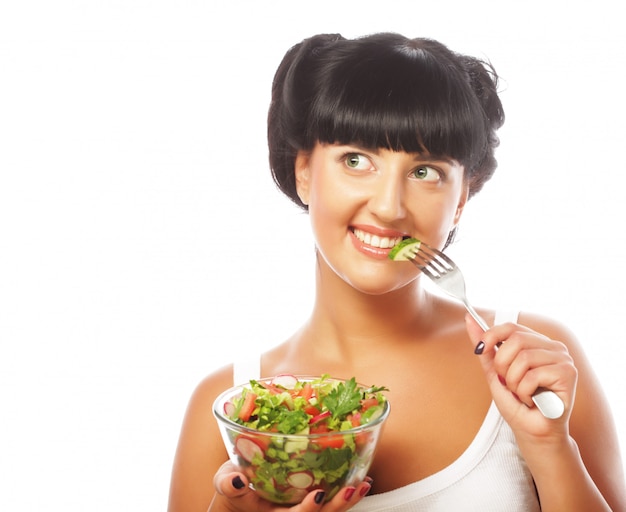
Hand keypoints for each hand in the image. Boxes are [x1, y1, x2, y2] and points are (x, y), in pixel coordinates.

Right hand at [210, 461, 371, 511]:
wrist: (239, 489)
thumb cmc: (234, 485)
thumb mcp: (225, 483)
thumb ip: (228, 483)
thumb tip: (237, 480)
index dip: (307, 510)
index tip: (317, 495)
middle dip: (337, 506)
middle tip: (351, 489)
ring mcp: (304, 507)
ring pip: (331, 511)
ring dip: (348, 500)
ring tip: (363, 484)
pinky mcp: (311, 497)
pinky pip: (332, 500)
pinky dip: (347, 492)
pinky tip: (360, 481)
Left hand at [465, 314, 577, 436]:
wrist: (531, 432)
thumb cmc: (516, 403)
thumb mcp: (495, 371)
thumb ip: (486, 346)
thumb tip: (469, 319)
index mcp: (537, 343)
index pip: (511, 327)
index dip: (492, 335)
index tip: (481, 349)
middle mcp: (553, 347)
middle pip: (516, 340)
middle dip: (503, 365)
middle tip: (509, 383)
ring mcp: (563, 359)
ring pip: (524, 358)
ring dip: (514, 382)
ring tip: (522, 394)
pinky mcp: (568, 374)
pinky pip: (533, 376)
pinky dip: (525, 392)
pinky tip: (533, 400)